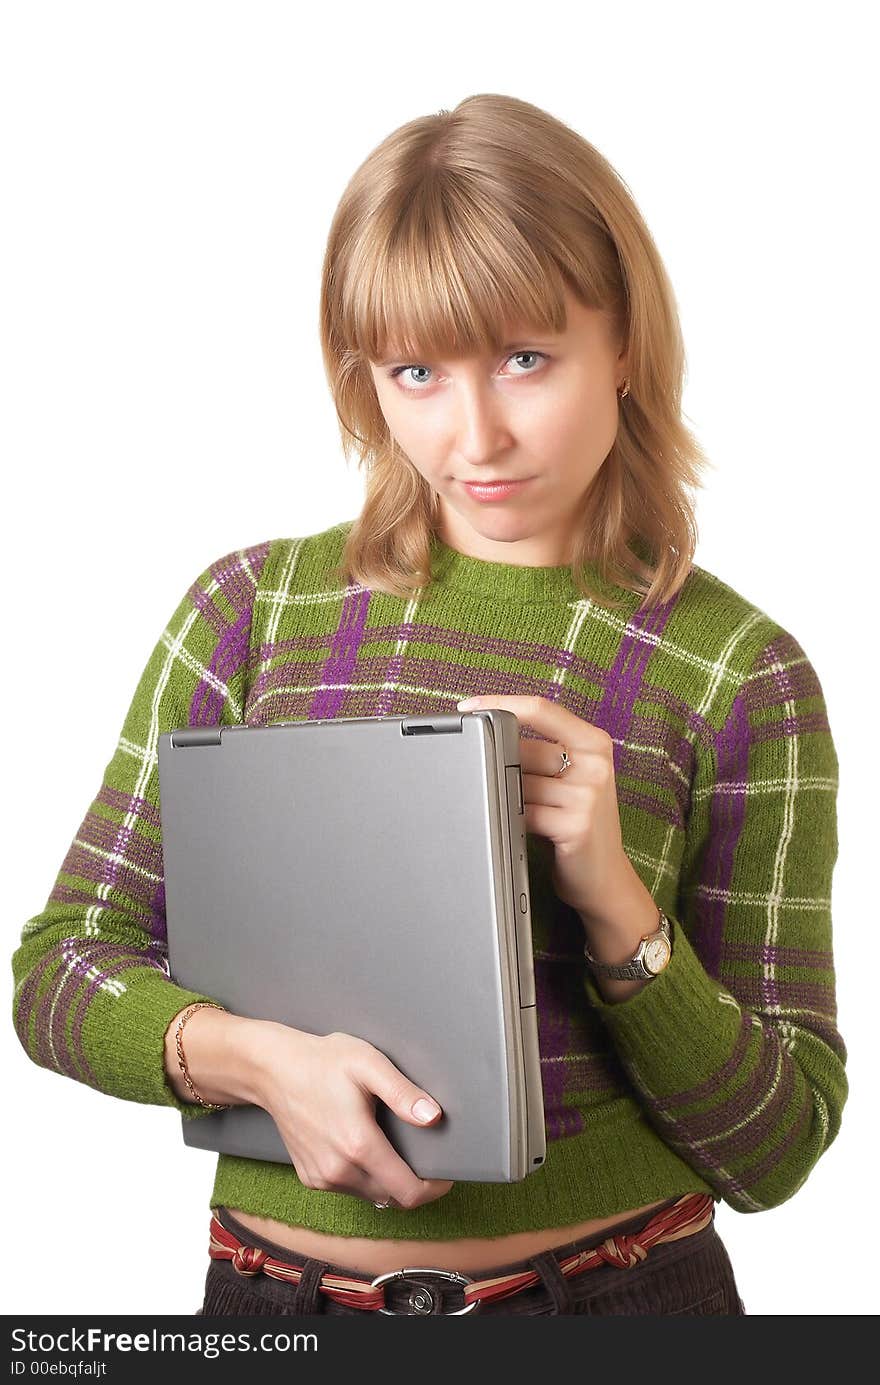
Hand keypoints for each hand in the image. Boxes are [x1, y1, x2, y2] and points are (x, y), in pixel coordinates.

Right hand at [250, 1024, 454, 1209]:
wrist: (274, 1071)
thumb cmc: (323, 1062)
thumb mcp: (368, 1064)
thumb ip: (403, 1093)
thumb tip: (433, 1117)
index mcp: (359, 1145)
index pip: (408, 1192)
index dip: (433, 1188)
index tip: (444, 1174)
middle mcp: (339, 1170)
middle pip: (392, 1198)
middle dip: (413, 1184)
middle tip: (423, 1156)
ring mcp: (322, 1178)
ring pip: (371, 1195)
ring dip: (388, 1180)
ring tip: (392, 1146)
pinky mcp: (311, 1178)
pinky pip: (349, 1188)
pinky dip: (364, 1177)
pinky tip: (363, 1148)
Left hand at [456, 693, 636, 923]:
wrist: (606, 880)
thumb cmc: (579, 825)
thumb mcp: (574, 780)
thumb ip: (542, 754)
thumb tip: (488, 734)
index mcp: (595, 743)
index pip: (542, 709)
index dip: (500, 702)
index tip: (468, 706)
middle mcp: (595, 765)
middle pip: (524, 749)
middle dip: (500, 766)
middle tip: (491, 779)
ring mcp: (588, 795)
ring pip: (519, 783)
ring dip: (506, 797)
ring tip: (519, 812)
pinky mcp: (575, 825)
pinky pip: (523, 813)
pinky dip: (512, 820)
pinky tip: (521, 829)